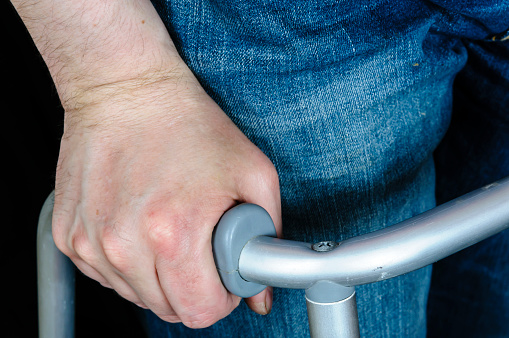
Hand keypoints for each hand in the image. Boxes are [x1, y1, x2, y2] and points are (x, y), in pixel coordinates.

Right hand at [11, 0, 280, 326]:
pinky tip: (138, 223)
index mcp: (173, 234)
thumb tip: (259, 295)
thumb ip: (267, 239)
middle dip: (193, 286)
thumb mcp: (252, 173)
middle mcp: (124, 245)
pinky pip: (108, 275)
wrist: (125, 90)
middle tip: (199, 245)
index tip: (223, 276)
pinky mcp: (69, 237)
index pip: (201, 312)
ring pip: (136, 295)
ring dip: (159, 273)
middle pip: (168, 309)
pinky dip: (129, 260)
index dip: (221, 297)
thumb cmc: (187, 125)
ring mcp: (91, 243)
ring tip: (167, 225)